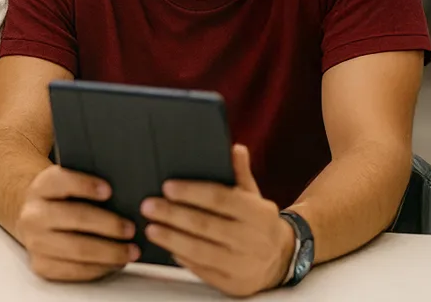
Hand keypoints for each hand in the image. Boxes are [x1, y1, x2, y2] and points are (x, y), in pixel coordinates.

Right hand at [15, 165, 138, 281]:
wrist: (36, 222)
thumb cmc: (64, 203)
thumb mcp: (70, 186)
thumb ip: (90, 186)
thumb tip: (126, 194)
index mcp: (42, 187)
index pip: (61, 182)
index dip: (85, 185)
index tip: (109, 190)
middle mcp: (33, 215)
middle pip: (75, 217)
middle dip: (108, 224)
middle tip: (131, 229)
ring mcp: (35, 243)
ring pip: (77, 249)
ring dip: (110, 251)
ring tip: (131, 251)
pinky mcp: (41, 266)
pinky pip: (75, 270)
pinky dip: (100, 268)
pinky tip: (115, 263)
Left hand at [142, 145, 294, 297]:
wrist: (282, 260)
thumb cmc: (258, 223)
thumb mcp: (254, 196)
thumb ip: (240, 173)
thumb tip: (234, 147)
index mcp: (258, 213)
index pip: (221, 199)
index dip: (192, 193)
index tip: (167, 187)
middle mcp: (252, 239)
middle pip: (206, 225)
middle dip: (173, 215)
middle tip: (148, 206)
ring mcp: (243, 264)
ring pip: (201, 251)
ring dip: (171, 238)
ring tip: (150, 228)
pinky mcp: (233, 284)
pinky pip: (203, 271)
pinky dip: (182, 259)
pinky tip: (167, 248)